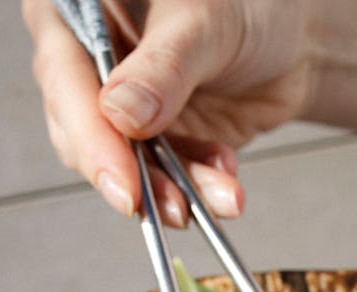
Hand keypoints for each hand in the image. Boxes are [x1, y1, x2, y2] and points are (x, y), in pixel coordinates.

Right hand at [23, 0, 312, 223]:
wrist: (292, 43)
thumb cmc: (250, 5)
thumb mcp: (206, 24)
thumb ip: (163, 67)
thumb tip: (120, 114)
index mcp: (80, 6)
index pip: (63, 73)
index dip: (90, 135)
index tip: (123, 183)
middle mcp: (88, 56)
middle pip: (82, 131)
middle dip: (134, 177)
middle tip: (174, 207)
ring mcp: (117, 104)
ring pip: (122, 166)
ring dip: (173, 192)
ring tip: (220, 198)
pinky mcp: (148, 141)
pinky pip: (160, 178)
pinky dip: (195, 188)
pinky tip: (226, 182)